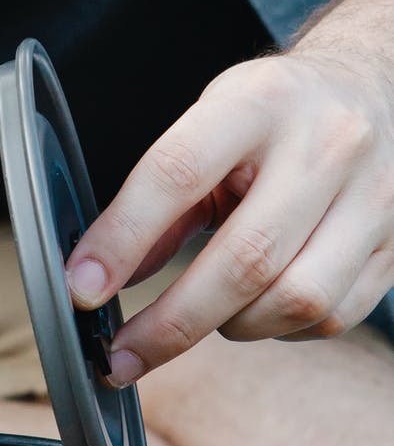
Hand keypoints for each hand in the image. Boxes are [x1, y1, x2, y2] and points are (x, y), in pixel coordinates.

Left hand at [65, 53, 393, 383]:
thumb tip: (97, 284)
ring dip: (235, 327)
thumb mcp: (207, 130)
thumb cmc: (271, 121)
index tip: (80, 292)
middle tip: (121, 359)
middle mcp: (327, 144)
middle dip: (171, 325)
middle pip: (245, 260)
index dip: (122, 240)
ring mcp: (373, 196)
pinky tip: (260, 308)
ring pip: (295, 300)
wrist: (376, 86)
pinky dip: (281, 330)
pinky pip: (329, 318)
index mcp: (259, 102)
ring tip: (208, 313)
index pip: (177, 173)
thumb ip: (154, 204)